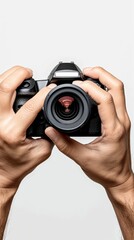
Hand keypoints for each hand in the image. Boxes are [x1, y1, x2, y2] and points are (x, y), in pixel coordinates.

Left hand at [0, 66, 54, 187]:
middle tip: (29, 72)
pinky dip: (2, 86)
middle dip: (19, 74)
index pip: (30, 107)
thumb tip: (53, 119)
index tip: (52, 89)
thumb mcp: (41, 152)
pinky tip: (9, 85)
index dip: (44, 94)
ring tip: (20, 75)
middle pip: (5, 88)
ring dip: (8, 76)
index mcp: (13, 133)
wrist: (1, 172)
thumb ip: (51, 135)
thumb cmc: (17, 164)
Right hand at [45, 67, 132, 188]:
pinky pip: (116, 98)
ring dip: (104, 79)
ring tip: (88, 77)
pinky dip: (105, 88)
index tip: (77, 85)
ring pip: (119, 90)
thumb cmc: (107, 171)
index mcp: (113, 129)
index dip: (90, 88)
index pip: (105, 100)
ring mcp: (123, 119)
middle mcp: (121, 121)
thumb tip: (51, 132)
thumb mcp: (83, 158)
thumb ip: (64, 144)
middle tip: (85, 72)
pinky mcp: (120, 120)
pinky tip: (93, 90)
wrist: (119, 178)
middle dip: (101, 74)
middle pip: (117, 87)